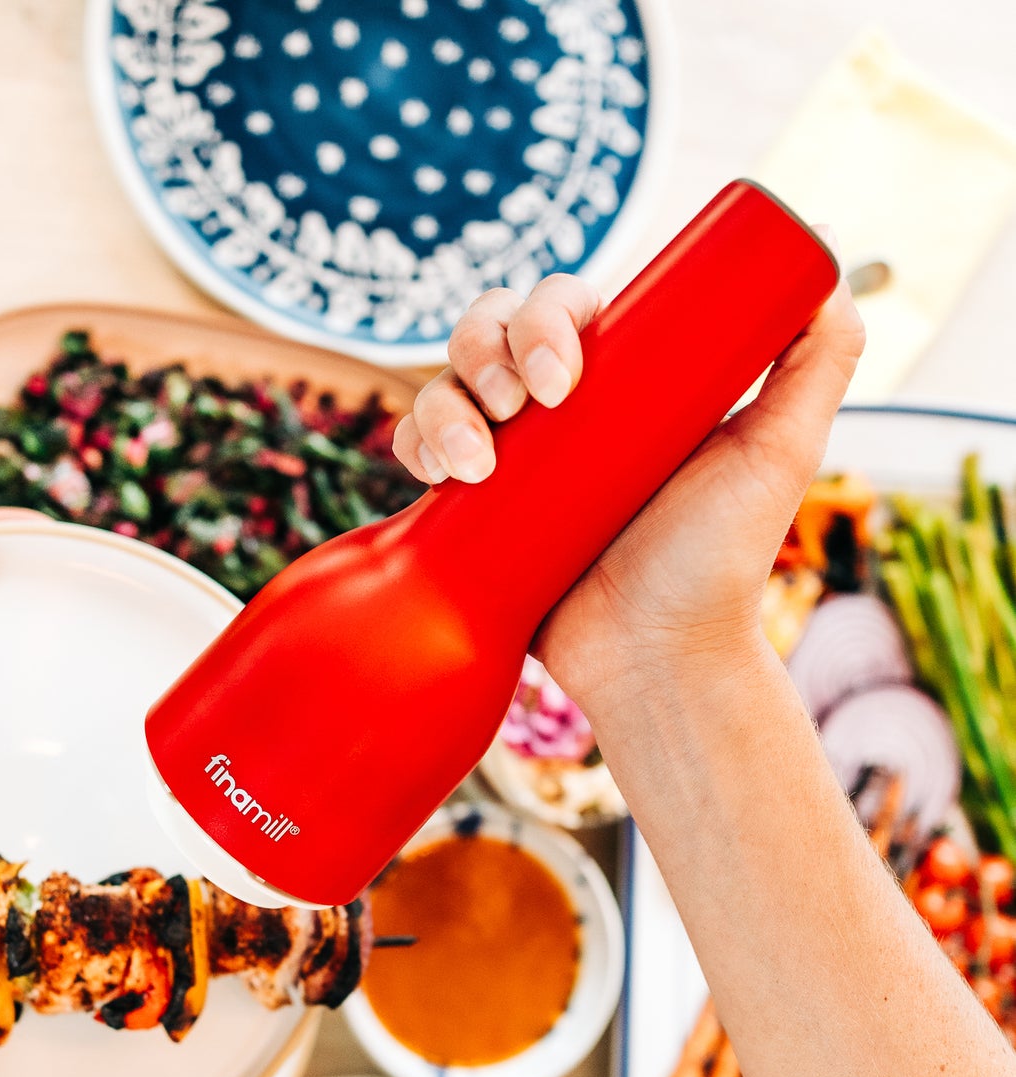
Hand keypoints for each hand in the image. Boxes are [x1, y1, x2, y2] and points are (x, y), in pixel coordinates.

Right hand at [392, 270, 864, 716]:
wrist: (655, 659)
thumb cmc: (718, 562)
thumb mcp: (778, 449)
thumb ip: (817, 358)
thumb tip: (826, 253)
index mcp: (619, 378)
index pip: (562, 305)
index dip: (546, 317)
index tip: (566, 378)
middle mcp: (556, 409)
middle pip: (491, 328)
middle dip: (488, 350)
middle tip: (523, 408)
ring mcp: (507, 456)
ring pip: (442, 381)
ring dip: (444, 406)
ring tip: (477, 468)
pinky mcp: (466, 507)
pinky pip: (415, 448)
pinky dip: (415, 446)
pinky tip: (444, 479)